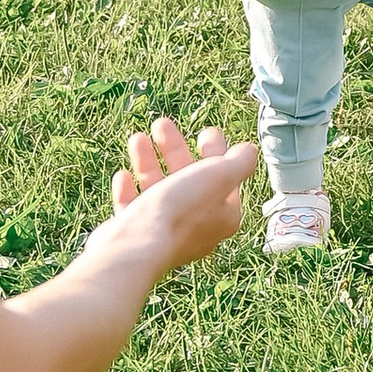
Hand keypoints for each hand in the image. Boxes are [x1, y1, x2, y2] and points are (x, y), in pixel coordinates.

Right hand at [97, 117, 259, 272]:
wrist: (135, 246)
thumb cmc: (179, 211)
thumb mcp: (218, 177)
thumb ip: (238, 163)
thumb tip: (249, 151)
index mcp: (221, 217)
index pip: (223, 180)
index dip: (216, 152)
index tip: (206, 132)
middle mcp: (195, 229)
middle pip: (187, 181)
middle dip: (175, 149)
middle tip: (162, 124)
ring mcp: (164, 234)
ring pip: (157, 191)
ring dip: (148, 162)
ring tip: (137, 138)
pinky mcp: (135, 238)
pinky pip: (133, 209)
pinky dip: (129, 190)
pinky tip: (123, 175)